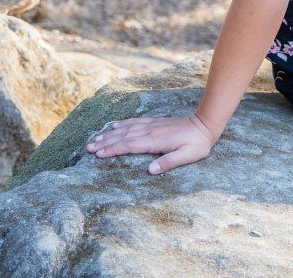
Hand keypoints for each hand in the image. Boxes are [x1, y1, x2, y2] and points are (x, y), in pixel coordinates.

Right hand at [83, 112, 215, 174]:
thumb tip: (150, 170)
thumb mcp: (187, 156)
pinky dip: (123, 124)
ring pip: (126, 129)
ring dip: (110, 134)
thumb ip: (169, 162)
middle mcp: (150, 131)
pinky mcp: (154, 123)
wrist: (204, 124)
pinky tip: (114, 126)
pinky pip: (134, 122)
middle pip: (122, 137)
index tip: (98, 154)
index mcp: (155, 141)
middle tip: (88, 148)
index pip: (128, 145)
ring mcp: (151, 125)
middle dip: (105, 142)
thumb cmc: (197, 144)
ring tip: (95, 139)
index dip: (112, 150)